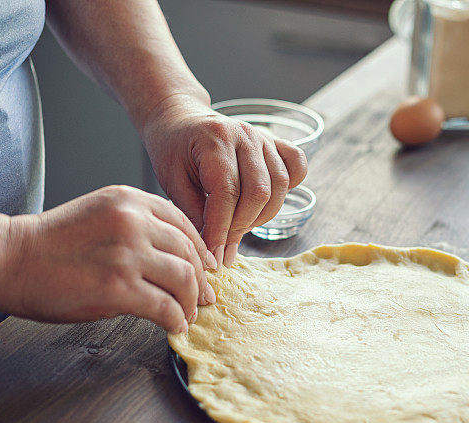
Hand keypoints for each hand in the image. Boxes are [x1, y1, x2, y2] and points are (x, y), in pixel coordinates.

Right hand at [5, 185, 216, 333]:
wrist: (9, 259)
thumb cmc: (51, 242)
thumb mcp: (99, 213)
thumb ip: (136, 224)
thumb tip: (174, 254)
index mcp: (130, 200)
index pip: (183, 223)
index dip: (201, 250)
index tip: (208, 268)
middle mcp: (133, 222)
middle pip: (189, 252)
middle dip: (202, 279)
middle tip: (206, 297)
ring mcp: (127, 255)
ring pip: (184, 279)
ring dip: (191, 302)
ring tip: (188, 314)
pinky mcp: (119, 288)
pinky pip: (166, 307)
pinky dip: (176, 319)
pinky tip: (174, 326)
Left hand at [140, 95, 307, 267]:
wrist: (180, 120)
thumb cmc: (173, 150)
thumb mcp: (172, 182)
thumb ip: (194, 215)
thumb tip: (211, 253)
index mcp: (214, 140)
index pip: (226, 193)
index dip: (221, 229)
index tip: (214, 256)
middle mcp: (244, 135)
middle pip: (258, 192)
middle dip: (241, 228)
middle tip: (223, 249)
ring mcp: (264, 137)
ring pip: (278, 186)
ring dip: (261, 216)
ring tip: (239, 227)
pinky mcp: (276, 142)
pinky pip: (297, 167)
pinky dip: (289, 188)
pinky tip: (265, 202)